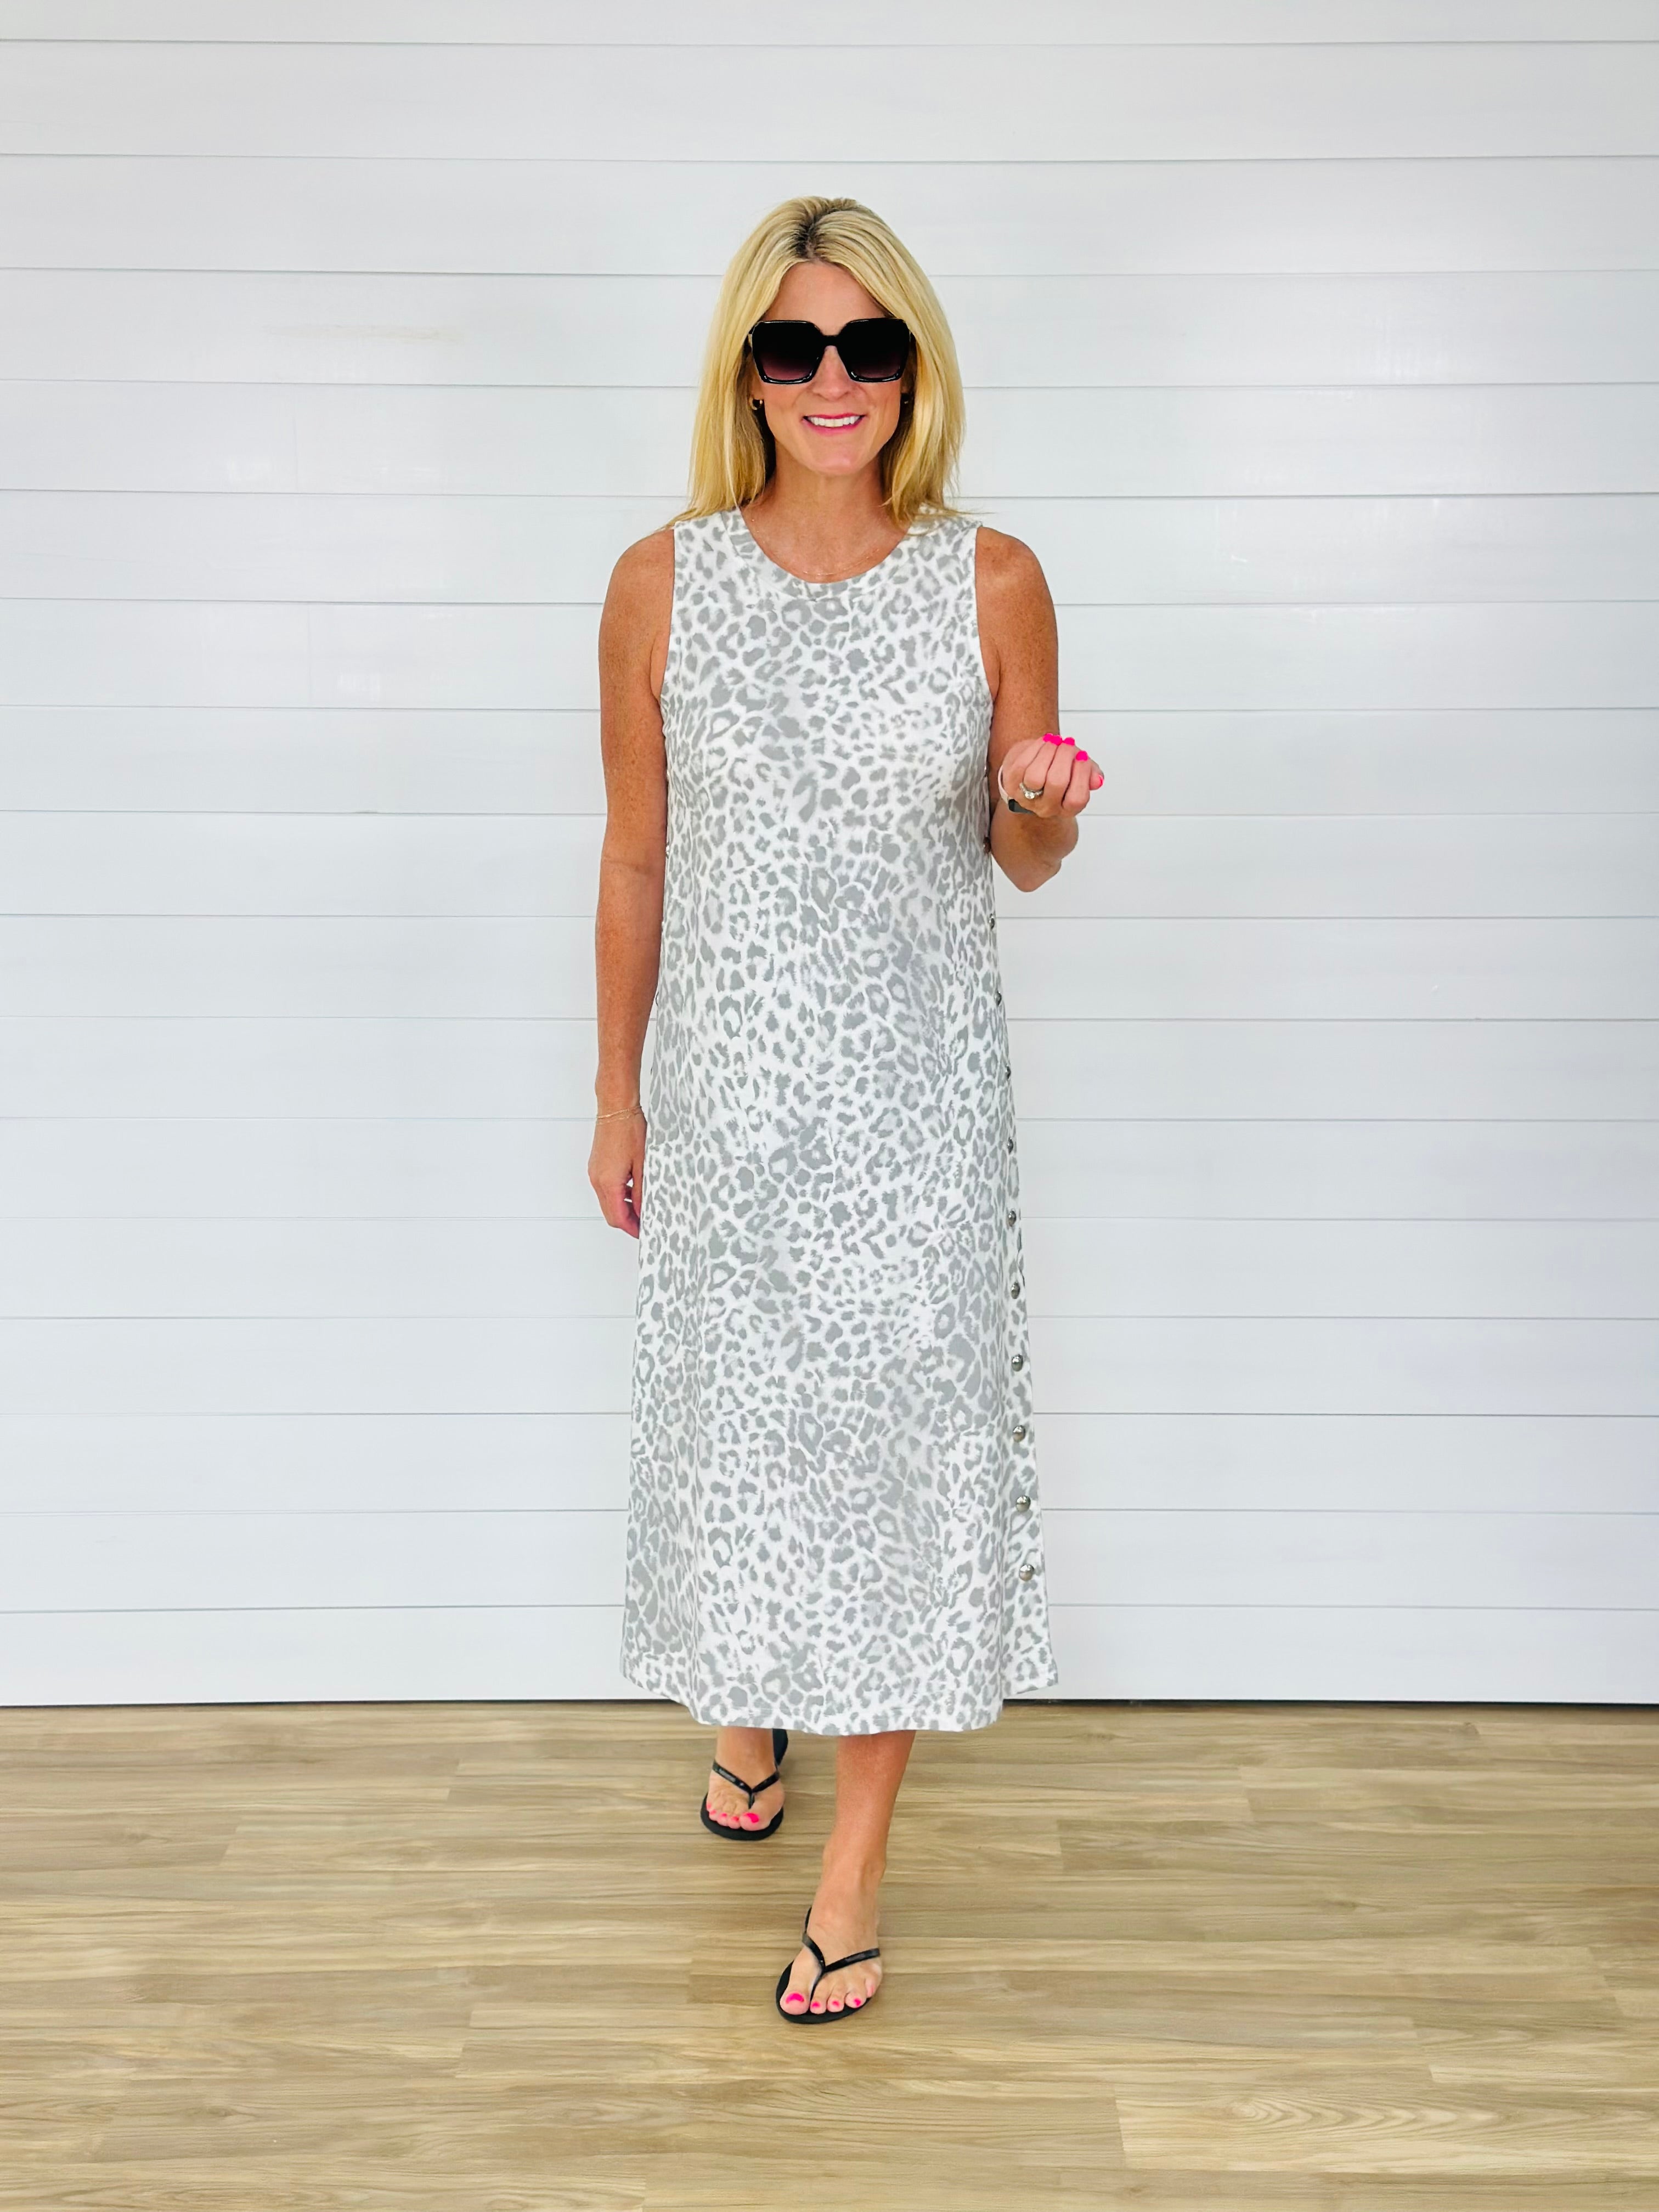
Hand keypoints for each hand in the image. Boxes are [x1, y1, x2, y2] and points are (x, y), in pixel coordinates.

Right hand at [588, 1108, 646, 1238]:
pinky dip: (617, 1195)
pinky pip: (605, 1189)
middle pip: (610, 1213)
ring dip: (621, 1208)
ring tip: (640, 1208)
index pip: (618, 1217)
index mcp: (609, 1182)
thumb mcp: (643, 1165)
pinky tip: (632, 1191)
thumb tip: (643, 1211)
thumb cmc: (629, 1130)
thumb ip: (641, 1192)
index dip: (631, 1228)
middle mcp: (597, 1180)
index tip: (643, 1232)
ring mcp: (594, 1173)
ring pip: (606, 1202)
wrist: (615, 1109)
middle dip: (626, 1222)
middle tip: (643, 1224)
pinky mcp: (596, 1166)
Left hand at [996, 733, 1102, 819]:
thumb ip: (1090, 775)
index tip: (1082, 756)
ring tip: (1056, 741)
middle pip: (1056, 783)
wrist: (1032, 766)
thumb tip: (1097, 779)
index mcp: (1066, 808)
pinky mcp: (1011, 783)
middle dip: (1065, 757)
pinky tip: (1045, 742)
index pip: (1077, 799)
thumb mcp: (1079, 772)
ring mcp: (1026, 797)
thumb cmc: (1058, 769)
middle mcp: (1046, 808)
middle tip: (1069, 744)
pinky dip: (1036, 748)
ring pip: (1036, 776)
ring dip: (1049, 752)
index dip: (1082, 774)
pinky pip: (1022, 765)